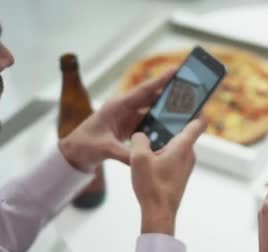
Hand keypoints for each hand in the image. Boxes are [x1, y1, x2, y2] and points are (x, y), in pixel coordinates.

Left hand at [58, 69, 174, 171]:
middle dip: (168, 92)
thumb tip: (144, 157)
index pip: (143, 91)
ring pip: (150, 110)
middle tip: (187, 87)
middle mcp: (123, 109)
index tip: (174, 70)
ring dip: (165, 109)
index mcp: (117, 106)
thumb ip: (126, 153)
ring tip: (183, 107)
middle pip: (150, 98)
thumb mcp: (105, 149)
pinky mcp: (128, 127)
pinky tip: (170, 126)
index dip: (159, 81)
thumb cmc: (83, 146)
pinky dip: (158, 124)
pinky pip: (147, 122)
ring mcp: (126, 118)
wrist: (73, 153)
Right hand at [129, 118, 205, 235]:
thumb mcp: (139, 158)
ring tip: (149, 128)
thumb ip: (139, 139)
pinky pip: (174, 155)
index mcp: (183, 146)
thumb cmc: (152, 186)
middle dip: (174, 119)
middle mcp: (189, 154)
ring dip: (166, 136)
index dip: (198, 108)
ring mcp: (185, 165)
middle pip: (185, 131)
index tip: (195, 97)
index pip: (198, 122)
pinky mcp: (179, 173)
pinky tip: (149, 151)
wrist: (160, 213)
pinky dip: (164, 149)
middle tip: (162, 107)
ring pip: (177, 144)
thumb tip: (140, 134)